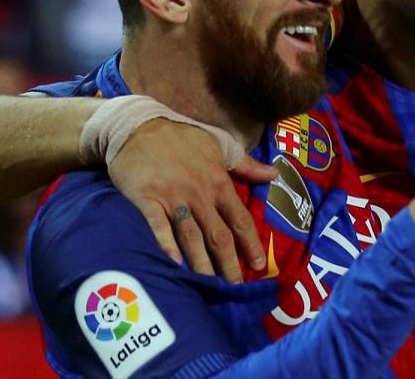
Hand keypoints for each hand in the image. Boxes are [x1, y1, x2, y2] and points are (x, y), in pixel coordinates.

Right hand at [108, 118, 278, 282]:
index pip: (240, 219)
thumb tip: (275, 174)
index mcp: (219, 182)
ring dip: (202, 263)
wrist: (139, 126)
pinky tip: (174, 264)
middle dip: (229, 263)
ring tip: (210, 285)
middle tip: (235, 287)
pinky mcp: (147, 200)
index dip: (251, 243)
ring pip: (192, 236)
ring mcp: (173, 198)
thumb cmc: (182, 137)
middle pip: (219, 235)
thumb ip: (246, 165)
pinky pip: (158, 226)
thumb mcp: (220, 145)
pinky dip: (167, 245)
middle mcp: (199, 194)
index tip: (259, 265)